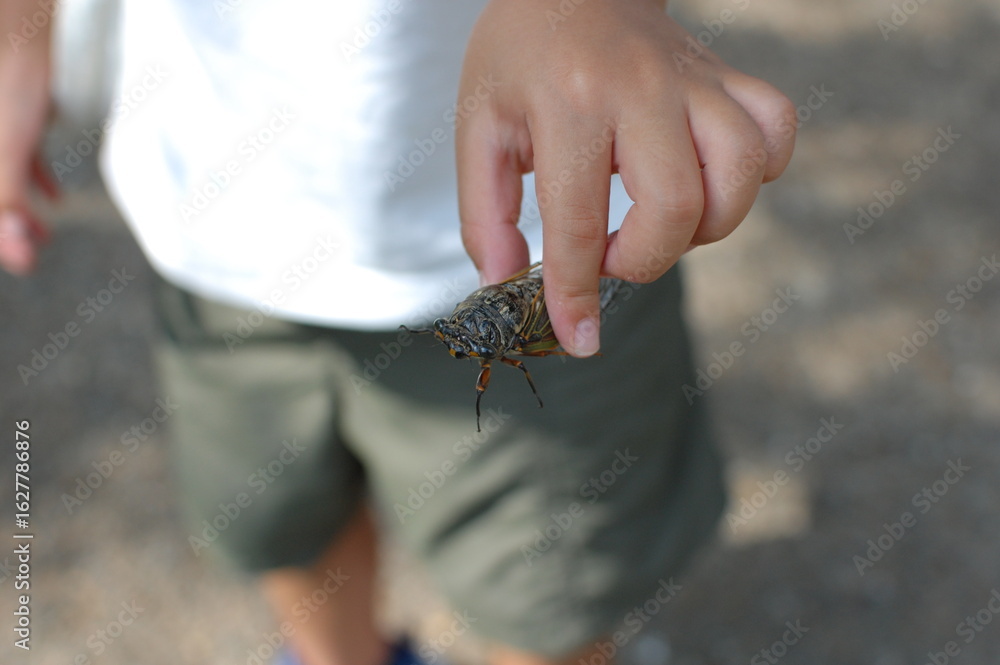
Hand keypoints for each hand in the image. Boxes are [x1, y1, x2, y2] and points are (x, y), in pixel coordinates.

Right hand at [0, 42, 56, 275]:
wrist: (25, 34)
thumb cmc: (12, 90)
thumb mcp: (8, 153)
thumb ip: (7, 202)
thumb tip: (19, 257)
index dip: (0, 239)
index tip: (24, 263)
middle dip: (8, 229)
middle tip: (33, 256)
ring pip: (3, 181)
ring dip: (23, 211)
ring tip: (46, 236)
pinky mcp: (11, 120)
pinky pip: (16, 158)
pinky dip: (35, 180)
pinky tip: (56, 199)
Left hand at [456, 0, 795, 355]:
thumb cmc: (519, 54)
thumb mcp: (477, 127)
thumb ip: (484, 214)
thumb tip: (505, 286)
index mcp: (569, 101)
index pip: (579, 221)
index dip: (577, 294)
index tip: (578, 338)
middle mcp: (642, 88)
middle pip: (676, 206)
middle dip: (644, 260)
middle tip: (612, 254)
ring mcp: (694, 78)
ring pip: (743, 172)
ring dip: (707, 225)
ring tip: (662, 222)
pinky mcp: (727, 75)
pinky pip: (777, 128)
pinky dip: (759, 172)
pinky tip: (711, 180)